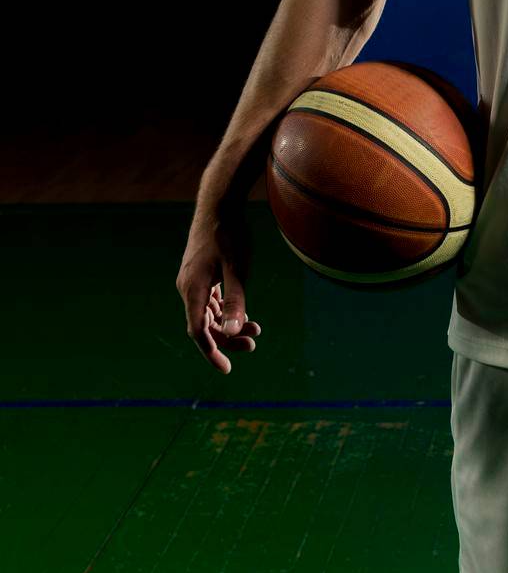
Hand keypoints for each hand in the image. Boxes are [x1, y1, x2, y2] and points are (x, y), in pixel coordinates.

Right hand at [176, 209, 261, 374]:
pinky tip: (243, 312)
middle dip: (228, 337)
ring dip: (228, 324)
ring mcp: (192, 281)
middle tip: (253, 342)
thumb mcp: (237, 269)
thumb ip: (236, 300)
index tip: (226, 368)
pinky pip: (209, 301)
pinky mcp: (199, 274)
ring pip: (208, 314)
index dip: (212, 352)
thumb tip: (233, 331)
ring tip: (255, 327)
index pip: (198, 332)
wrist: (219, 204)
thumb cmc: (229, 234)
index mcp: (193, 290)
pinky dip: (224, 310)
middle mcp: (188, 288)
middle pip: (205, 325)